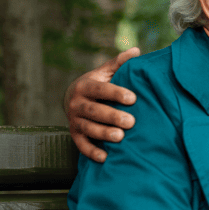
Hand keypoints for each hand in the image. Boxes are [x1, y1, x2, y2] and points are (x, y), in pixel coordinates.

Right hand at [65, 47, 140, 161]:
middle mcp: (77, 103)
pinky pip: (81, 145)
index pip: (100, 90)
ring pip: (88, 128)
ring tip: (120, 137)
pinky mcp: (74, 134)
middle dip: (112, 116)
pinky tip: (105, 158)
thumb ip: (119, 63)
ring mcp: (74, 120)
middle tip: (131, 121)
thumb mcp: (105, 72)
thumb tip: (136, 51)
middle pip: (94, 111)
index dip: (116, 93)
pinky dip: (91, 152)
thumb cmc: (97, 85)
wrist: (72, 99)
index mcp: (85, 86)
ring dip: (103, 133)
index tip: (133, 98)